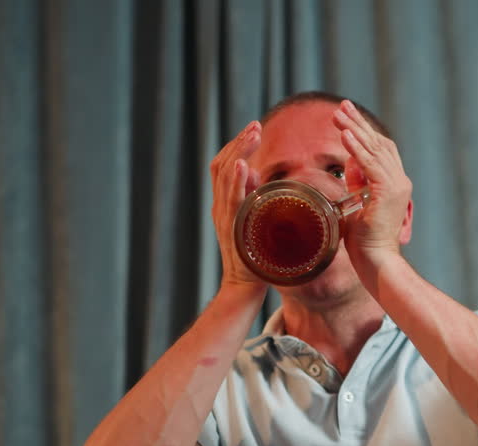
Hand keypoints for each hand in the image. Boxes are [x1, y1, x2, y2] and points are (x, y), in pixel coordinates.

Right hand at [208, 120, 263, 287]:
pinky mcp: (232, 228)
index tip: (254, 129)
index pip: (223, 166)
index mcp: (224, 202)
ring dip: (239, 152)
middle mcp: (220, 206)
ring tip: (253, 134)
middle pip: (221, 165)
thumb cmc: (254, 256)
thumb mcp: (252, 220)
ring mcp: (224, 216)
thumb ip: (251, 197)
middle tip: (256, 126)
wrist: (243, 287)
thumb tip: (255, 173)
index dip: (236, 145)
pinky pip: (230, 200)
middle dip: (240, 142)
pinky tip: (241, 165)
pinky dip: (235, 180)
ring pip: (225, 177)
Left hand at [332, 100, 412, 267]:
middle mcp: (399, 180)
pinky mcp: (388, 190)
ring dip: (354, 129)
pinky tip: (343, 134)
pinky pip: (370, 162)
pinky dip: (356, 147)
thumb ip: (356, 185)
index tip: (347, 118)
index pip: (381, 150)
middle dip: (359, 123)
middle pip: (379, 143)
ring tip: (338, 114)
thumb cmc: (365, 242)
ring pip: (374, 149)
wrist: (377, 261)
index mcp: (394, 184)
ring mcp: (396, 184)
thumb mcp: (357, 205)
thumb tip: (348, 164)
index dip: (364, 133)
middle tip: (343, 105)